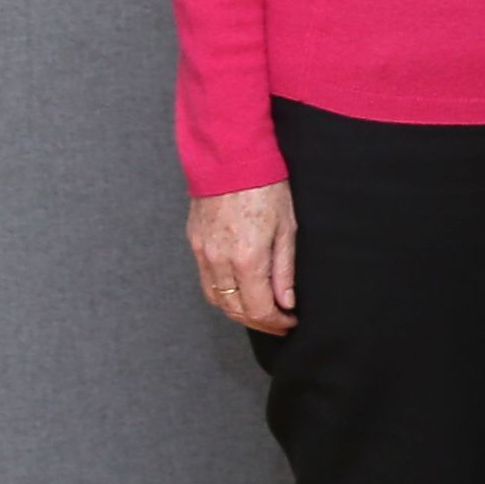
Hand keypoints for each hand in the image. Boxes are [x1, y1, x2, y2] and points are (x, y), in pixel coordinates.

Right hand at [187, 181, 297, 334]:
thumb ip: (285, 270)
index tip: (290, 323)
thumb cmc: (266, 188)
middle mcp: (219, 260)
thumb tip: (286, 303)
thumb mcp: (288, 229)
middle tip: (278, 324)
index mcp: (246, 258)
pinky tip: (240, 291)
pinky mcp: (194, 243)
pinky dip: (222, 294)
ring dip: (238, 311)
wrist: (231, 159)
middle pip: (234, 310)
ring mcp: (202, 252)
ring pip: (216, 299)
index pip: (257, 309)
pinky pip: (205, 280)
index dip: (275, 323)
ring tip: (261, 311)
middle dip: (258, 322)